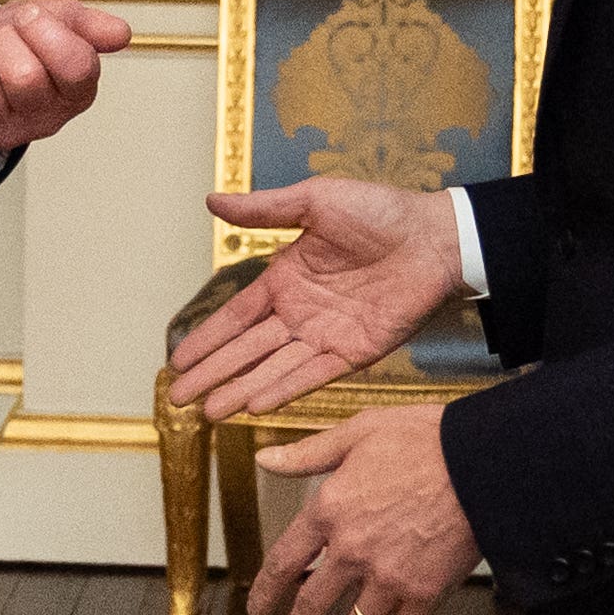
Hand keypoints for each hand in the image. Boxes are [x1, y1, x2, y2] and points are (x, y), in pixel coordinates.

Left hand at [0, 0, 132, 150]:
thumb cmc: (17, 38)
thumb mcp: (56, 19)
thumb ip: (88, 25)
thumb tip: (120, 35)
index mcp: (77, 91)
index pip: (75, 66)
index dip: (47, 32)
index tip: (31, 17)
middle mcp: (43, 118)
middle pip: (24, 74)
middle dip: (6, 39)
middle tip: (4, 36)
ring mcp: (0, 129)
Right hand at [168, 178, 457, 422]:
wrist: (435, 237)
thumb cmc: (380, 211)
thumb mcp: (315, 201)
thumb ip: (264, 210)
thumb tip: (211, 201)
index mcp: (286, 280)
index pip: (236, 317)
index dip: (207, 339)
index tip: (177, 361)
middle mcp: (300, 313)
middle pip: (246, 350)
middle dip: (212, 374)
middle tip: (177, 398)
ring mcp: (326, 335)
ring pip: (273, 369)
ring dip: (241, 389)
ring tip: (208, 413)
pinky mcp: (355, 351)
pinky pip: (314, 375)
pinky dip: (285, 389)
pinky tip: (256, 405)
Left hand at [242, 406, 479, 614]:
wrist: (481, 463)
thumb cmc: (424, 440)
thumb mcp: (360, 431)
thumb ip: (309, 454)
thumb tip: (265, 459)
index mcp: (329, 510)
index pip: (285, 560)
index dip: (267, 590)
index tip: (258, 608)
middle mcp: (351, 550)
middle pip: (312, 604)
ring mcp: (387, 576)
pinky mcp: (424, 590)